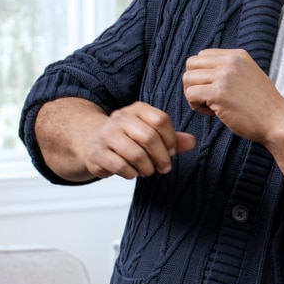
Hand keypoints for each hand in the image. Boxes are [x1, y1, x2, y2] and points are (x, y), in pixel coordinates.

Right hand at [75, 101, 194, 179]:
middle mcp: (120, 118)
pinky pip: (122, 167)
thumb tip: (192, 142)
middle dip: (162, 157)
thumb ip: (172, 138)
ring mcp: (107, 135)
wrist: (91, 143)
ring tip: (148, 170)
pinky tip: (133, 172)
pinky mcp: (98, 153)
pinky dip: (132, 174)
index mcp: (137, 109)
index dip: (170, 139)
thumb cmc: (127, 138)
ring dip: (148, 168)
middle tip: (164, 167)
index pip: (160, 120)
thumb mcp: (150, 132)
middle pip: (150, 137)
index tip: (172, 151)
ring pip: (136, 154)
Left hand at [181, 48, 283, 143]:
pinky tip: (213, 113)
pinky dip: (196, 106)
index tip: (216, 89)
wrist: (278, 122)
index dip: (203, 74)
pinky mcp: (218, 93)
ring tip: (211, 107)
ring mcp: (224, 76)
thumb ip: (230, 70)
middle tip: (208, 99)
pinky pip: (191, 94)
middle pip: (191, 64)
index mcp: (237, 55)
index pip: (203, 55)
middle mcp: (230, 61)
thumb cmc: (263, 106)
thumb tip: (203, 74)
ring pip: (187, 79)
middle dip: (194, 83)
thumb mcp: (249, 76)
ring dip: (194, 95)